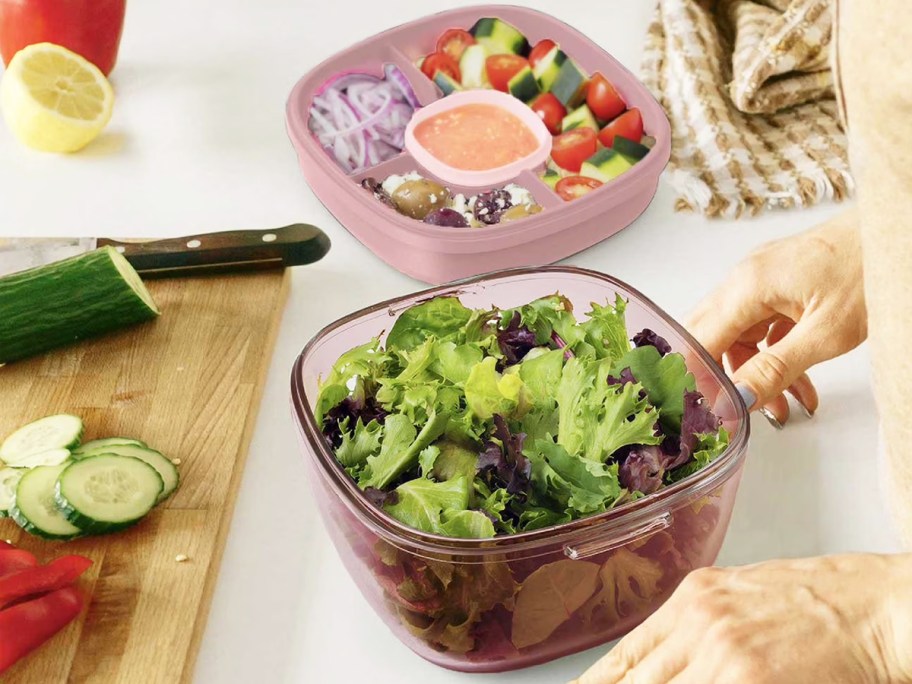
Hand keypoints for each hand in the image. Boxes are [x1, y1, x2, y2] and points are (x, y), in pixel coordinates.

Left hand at [573, 554, 911, 683]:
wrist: (872, 606)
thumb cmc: (815, 601)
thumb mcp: (740, 599)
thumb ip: (695, 629)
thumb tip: (661, 666)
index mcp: (692, 597)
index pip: (626, 654)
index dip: (599, 683)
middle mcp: (697, 620)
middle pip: (636, 679)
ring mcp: (721, 652)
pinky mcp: (748, 678)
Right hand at [687, 210, 865, 425]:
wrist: (898, 234)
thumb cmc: (871, 269)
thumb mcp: (826, 334)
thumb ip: (776, 369)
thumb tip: (739, 399)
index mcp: (747, 286)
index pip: (698, 341)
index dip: (696, 379)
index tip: (706, 412)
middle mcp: (744, 278)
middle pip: (710, 336)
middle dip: (722, 379)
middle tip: (733, 413)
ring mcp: (760, 279)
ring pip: (738, 335)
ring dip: (753, 372)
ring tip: (783, 406)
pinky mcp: (778, 283)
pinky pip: (760, 326)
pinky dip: (772, 355)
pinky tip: (796, 380)